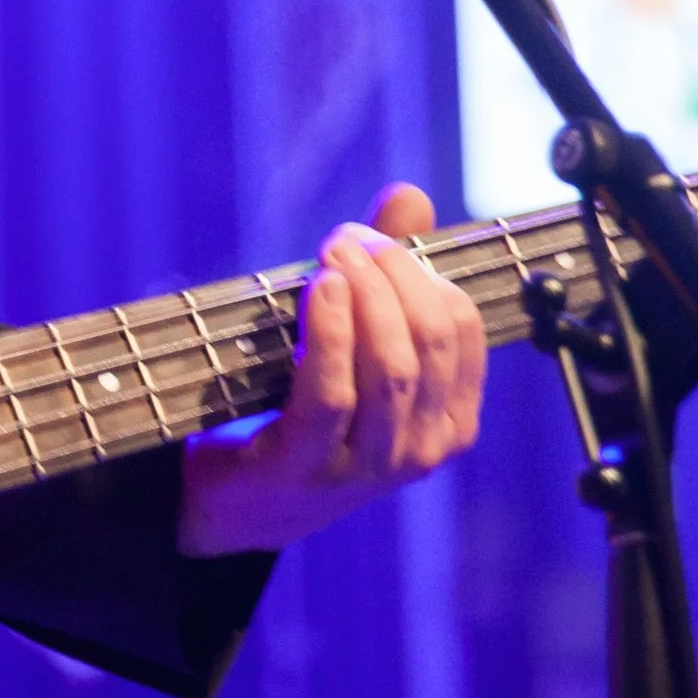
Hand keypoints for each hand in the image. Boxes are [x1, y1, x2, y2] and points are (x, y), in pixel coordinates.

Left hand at [178, 184, 485, 560]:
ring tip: (332, 254)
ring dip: (364, 295)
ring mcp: (368, 468)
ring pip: (390, 367)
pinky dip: (330, 333)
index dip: (423, 270)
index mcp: (450, 420)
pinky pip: (332, 394)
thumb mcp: (353, 344)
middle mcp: (422, 450)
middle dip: (393, 274)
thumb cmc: (301, 411)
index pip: (462, 329)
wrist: (235, 501)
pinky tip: (322, 289)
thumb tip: (408, 196)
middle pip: (429, 341)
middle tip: (348, 237)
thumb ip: (386, 273)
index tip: (375, 236)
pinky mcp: (307, 468)